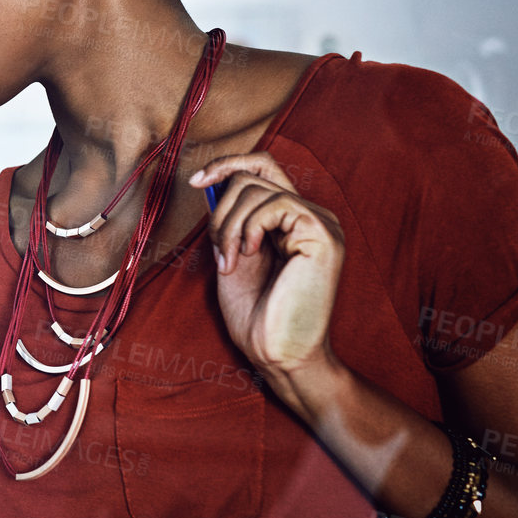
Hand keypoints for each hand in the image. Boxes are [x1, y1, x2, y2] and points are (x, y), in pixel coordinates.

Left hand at [192, 153, 345, 395]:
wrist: (277, 353)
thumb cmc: (256, 315)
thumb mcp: (232, 255)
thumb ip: (229, 221)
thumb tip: (211, 182)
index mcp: (291, 220)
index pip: (263, 166)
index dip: (227, 164)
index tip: (196, 180)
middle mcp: (311, 215)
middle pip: (255, 171)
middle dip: (220, 206)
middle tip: (218, 249)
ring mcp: (320, 223)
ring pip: (256, 188)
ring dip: (228, 225)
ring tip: (229, 261)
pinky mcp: (322, 234)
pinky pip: (274, 204)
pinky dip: (247, 227)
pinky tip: (247, 255)